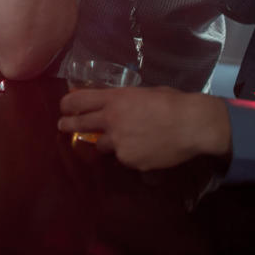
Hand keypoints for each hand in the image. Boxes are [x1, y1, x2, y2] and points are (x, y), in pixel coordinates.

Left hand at [58, 86, 230, 169]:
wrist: (191, 125)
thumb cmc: (172, 102)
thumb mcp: (144, 93)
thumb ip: (125, 99)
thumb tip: (115, 103)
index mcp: (115, 99)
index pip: (80, 100)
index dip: (68, 104)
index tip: (63, 107)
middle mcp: (111, 120)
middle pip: (81, 123)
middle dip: (68, 124)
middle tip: (62, 125)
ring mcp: (119, 143)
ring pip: (102, 146)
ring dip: (107, 143)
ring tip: (123, 140)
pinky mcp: (130, 161)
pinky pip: (123, 158)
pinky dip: (130, 155)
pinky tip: (145, 149)